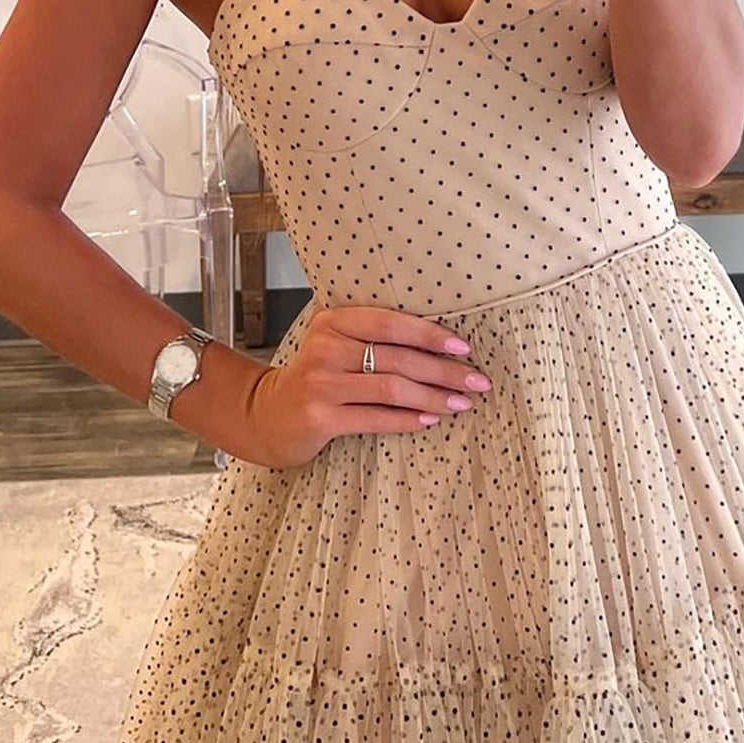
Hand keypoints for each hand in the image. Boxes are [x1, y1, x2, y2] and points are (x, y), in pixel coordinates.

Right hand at [244, 302, 491, 468]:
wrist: (267, 414)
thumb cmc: (316, 377)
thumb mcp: (337, 345)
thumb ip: (374, 338)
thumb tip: (440, 343)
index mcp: (332, 321)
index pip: (390, 323)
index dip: (430, 334)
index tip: (463, 346)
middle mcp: (325, 348)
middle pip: (397, 357)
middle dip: (444, 370)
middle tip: (476, 380)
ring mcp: (321, 383)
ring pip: (391, 388)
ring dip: (433, 397)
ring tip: (461, 404)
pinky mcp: (319, 417)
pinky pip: (375, 418)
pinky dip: (408, 420)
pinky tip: (430, 421)